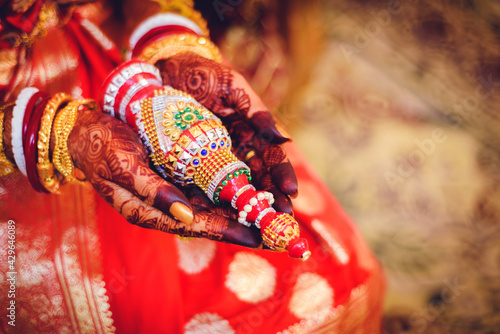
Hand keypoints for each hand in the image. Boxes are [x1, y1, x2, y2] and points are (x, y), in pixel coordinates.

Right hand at [68, 109, 261, 247]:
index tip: (253, 238)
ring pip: (212, 206)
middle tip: (273, 234)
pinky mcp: (176, 177)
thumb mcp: (122, 165)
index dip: (224, 231)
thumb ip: (151, 191)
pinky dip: (228, 192)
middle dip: (241, 227)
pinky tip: (249, 190)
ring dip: (240, 211)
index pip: (193, 225)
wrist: (88, 128)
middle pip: (209, 221)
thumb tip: (185, 214)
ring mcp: (172, 191)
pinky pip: (206, 189)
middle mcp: (165, 204)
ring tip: (270, 216)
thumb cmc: (100, 147)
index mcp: (148, 210)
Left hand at [155, 53, 297, 213]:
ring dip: (245, 210)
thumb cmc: (203, 73)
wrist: (165, 70)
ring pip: (233, 190)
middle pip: (257, 181)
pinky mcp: (190, 166)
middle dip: (269, 202)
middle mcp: (236, 151)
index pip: (272, 159)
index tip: (290, 193)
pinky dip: (213, 205)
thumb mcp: (233, 87)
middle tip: (279, 224)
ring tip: (256, 231)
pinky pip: (204, 188)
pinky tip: (220, 222)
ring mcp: (214, 161)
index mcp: (251, 132)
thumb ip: (256, 111)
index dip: (282, 176)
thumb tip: (284, 140)